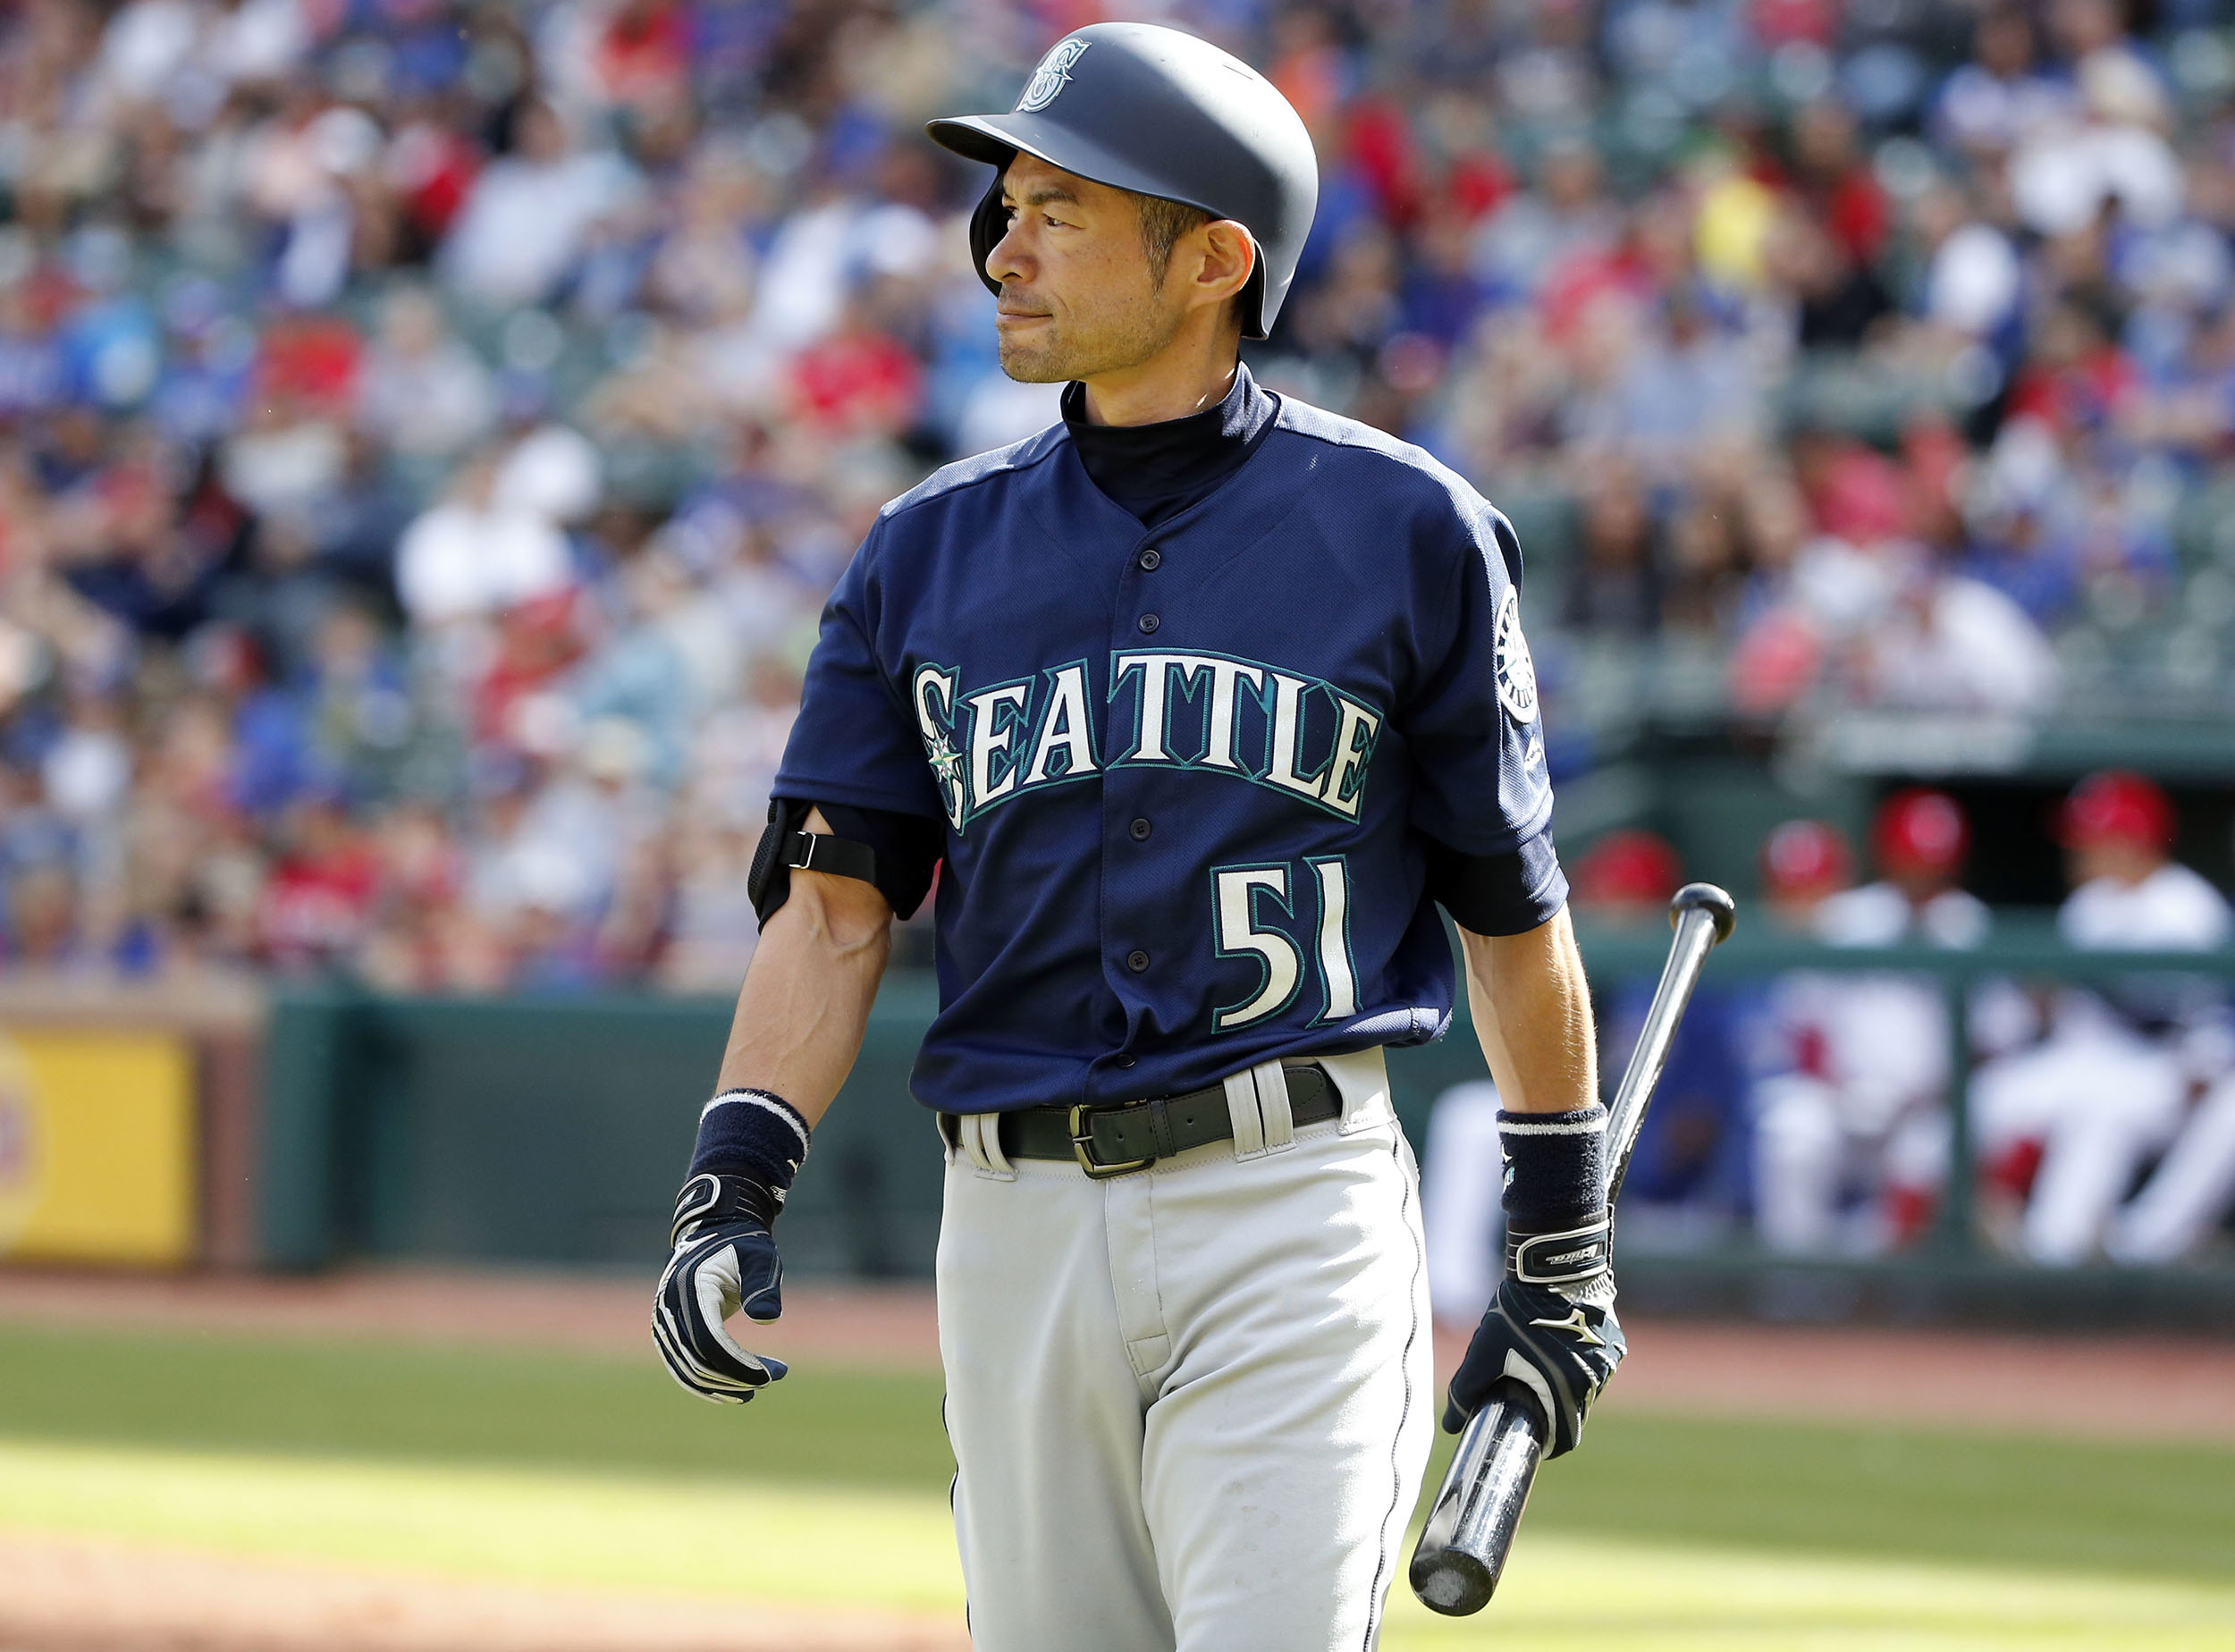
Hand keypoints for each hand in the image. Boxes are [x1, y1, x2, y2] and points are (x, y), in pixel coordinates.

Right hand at [651, 1172, 789, 1402]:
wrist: (714, 1236)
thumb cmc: (743, 1248)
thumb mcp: (761, 1258)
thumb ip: (764, 1286)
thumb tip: (767, 1320)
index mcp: (691, 1287)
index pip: (709, 1339)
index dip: (737, 1364)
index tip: (768, 1376)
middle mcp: (669, 1308)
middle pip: (698, 1360)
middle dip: (736, 1377)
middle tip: (773, 1377)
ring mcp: (663, 1323)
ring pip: (688, 1370)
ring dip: (725, 1385)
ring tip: (761, 1385)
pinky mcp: (667, 1334)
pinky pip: (683, 1367)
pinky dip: (709, 1384)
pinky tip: (738, 1391)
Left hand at [1443, 1274, 1623, 1456]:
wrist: (1552, 1265)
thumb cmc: (1518, 1311)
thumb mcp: (1485, 1353)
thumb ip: (1465, 1390)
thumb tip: (1451, 1424)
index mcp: (1569, 1391)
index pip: (1566, 1439)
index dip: (1547, 1445)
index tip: (1529, 1437)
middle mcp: (1597, 1380)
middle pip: (1575, 1412)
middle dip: (1551, 1410)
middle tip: (1526, 1396)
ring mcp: (1610, 1358)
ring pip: (1586, 1387)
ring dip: (1566, 1384)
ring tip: (1540, 1364)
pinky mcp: (1615, 1338)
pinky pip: (1596, 1362)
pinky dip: (1578, 1362)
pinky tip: (1557, 1344)